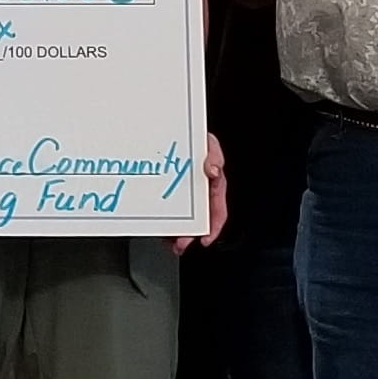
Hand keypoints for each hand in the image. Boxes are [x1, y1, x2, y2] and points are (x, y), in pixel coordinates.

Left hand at [173, 135, 228, 252]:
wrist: (173, 134)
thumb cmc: (196, 139)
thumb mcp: (208, 143)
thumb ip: (214, 154)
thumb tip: (213, 170)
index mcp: (212, 187)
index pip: (217, 211)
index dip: (214, 227)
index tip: (206, 238)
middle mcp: (199, 195)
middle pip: (198, 222)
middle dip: (190, 235)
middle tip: (181, 244)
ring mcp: (183, 198)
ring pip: (182, 222)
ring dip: (176, 236)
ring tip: (170, 244)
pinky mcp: (168, 197)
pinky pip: (167, 215)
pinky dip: (164, 226)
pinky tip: (160, 232)